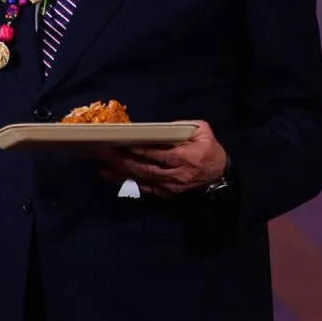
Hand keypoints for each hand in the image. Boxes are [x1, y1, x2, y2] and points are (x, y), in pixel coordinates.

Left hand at [99, 120, 226, 197]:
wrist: (218, 175)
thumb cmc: (209, 150)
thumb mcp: (202, 131)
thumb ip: (182, 126)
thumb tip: (160, 127)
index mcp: (187, 157)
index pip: (160, 155)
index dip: (141, 151)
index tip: (123, 145)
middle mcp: (177, 174)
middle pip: (146, 169)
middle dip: (123, 160)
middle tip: (104, 152)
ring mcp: (170, 186)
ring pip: (142, 179)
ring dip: (120, 172)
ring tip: (102, 162)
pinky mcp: (165, 193)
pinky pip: (142, 189)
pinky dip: (125, 182)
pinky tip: (110, 175)